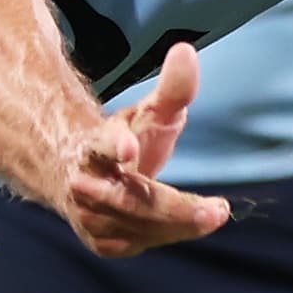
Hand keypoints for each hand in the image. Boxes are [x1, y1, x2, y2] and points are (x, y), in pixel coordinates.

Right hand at [61, 41, 230, 257]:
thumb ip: (173, 89)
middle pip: (132, 202)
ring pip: (141, 226)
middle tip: (216, 212)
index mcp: (92, 146)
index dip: (114, 147)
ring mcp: (89, 217)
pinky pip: (142, 242)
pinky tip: (189, 222)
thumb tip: (186, 50)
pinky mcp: (100, 242)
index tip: (129, 149)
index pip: (102, 146)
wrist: (76, 177)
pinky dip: (170, 233)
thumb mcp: (148, 113)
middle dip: (176, 210)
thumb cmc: (122, 142)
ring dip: (180, 223)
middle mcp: (84, 184)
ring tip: (214, 212)